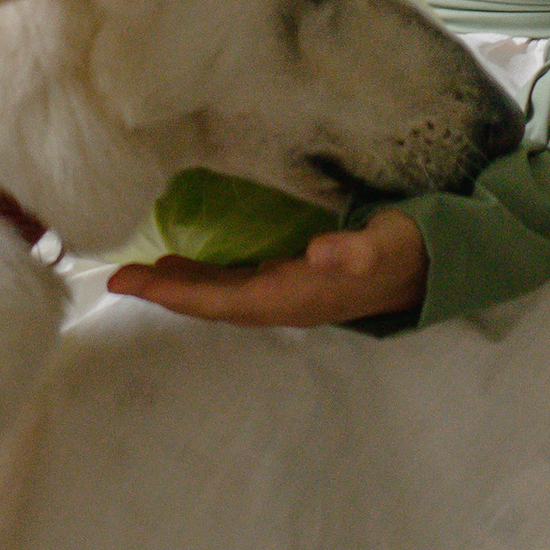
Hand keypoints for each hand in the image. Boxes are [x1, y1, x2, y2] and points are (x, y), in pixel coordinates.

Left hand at [107, 206, 428, 329]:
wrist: (433, 268)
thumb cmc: (405, 250)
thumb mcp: (387, 246)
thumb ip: (355, 252)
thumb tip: (319, 255)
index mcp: (297, 296)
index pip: (223, 299)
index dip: (176, 292)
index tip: (132, 281)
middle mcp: (285, 302)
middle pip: (212, 302)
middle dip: (165, 292)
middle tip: (117, 276)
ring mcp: (287, 296)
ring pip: (221, 296)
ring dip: (181, 286)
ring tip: (140, 270)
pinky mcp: (291, 283)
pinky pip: (235, 285)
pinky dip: (205, 277)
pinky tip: (187, 260)